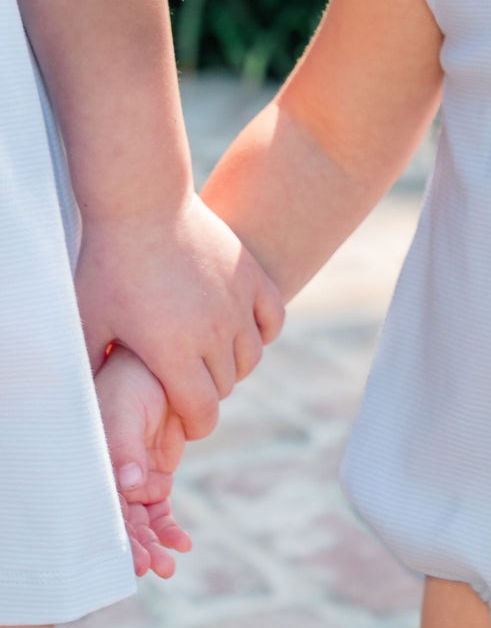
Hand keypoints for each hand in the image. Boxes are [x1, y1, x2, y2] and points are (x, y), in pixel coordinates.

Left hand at [76, 191, 284, 441]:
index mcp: (173, 352)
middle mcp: (213, 332)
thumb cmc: (108, 264)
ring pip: (250, 357)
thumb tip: (82, 410)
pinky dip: (261, 333)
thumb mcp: (89, 322)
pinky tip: (240, 330)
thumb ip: (88, 369)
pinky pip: (273, 320)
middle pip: (224, 387)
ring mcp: (237, 302)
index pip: (202, 413)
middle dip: (206, 394)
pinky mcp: (251, 276)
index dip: (193, 425)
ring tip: (209, 358)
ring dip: (232, 366)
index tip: (181, 420)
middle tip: (185, 385)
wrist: (142, 203)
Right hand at [95, 345, 190, 578]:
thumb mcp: (125, 411)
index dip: (118, 539)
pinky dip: (168, 528)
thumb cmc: (132, 383)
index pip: (103, 511)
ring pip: (142, 522)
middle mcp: (110, 477)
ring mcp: (133, 478)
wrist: (159, 366)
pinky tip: (182, 544)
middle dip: (137, 549)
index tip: (135, 563)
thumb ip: (126, 448)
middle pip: (121, 523)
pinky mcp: (154, 474)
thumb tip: (131, 485)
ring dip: (155, 544)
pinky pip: (160, 510)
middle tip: (157, 568)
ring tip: (170, 563)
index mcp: (95, 466)